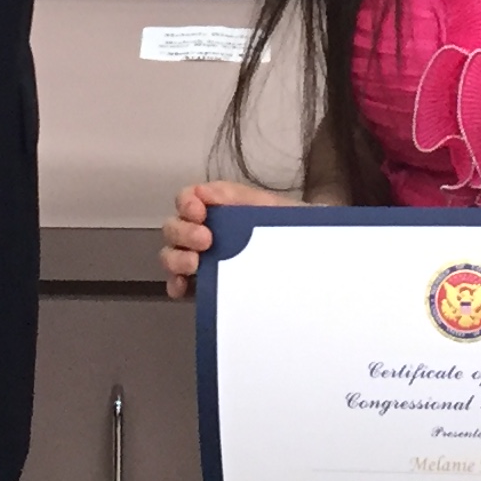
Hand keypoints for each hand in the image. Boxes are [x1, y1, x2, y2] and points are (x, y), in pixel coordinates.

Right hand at [159, 179, 302, 298]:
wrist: (310, 263)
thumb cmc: (289, 230)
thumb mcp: (270, 208)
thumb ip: (239, 197)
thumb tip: (206, 192)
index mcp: (216, 209)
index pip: (186, 199)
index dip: (186, 203)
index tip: (200, 212)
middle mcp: (202, 232)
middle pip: (173, 227)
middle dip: (183, 232)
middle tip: (205, 240)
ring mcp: (200, 259)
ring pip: (170, 255)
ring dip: (176, 258)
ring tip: (195, 264)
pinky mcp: (204, 286)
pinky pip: (179, 285)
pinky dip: (175, 285)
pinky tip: (182, 288)